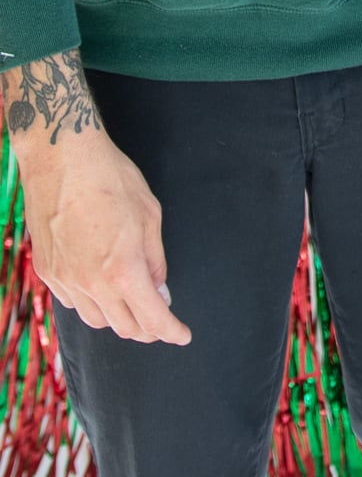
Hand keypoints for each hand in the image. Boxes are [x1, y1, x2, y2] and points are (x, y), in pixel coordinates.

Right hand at [13, 114, 190, 344]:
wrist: (62, 158)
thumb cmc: (111, 178)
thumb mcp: (149, 214)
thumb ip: (155, 258)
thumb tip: (159, 289)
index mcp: (123, 269)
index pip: (152, 318)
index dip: (171, 331)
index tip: (182, 334)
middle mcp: (91, 283)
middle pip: (123, 327)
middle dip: (147, 329)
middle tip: (161, 320)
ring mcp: (65, 280)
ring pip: (96, 319)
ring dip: (119, 318)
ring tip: (133, 303)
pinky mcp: (48, 271)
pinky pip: (73, 302)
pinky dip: (92, 303)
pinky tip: (102, 288)